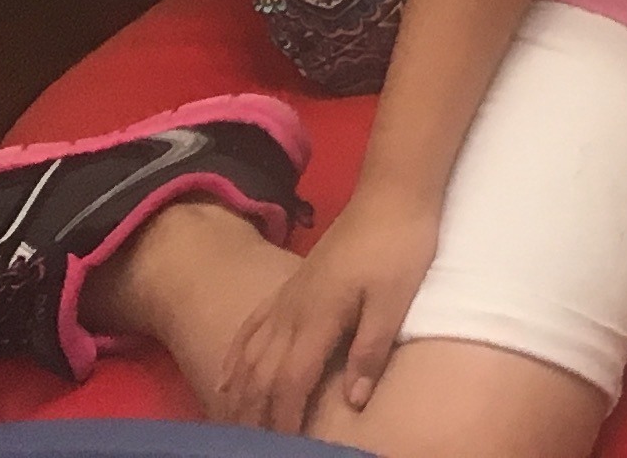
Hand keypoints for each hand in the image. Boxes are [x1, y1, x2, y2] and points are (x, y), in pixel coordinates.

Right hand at [213, 191, 435, 428]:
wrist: (392, 193)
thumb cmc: (400, 247)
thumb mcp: (396, 300)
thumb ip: (371, 349)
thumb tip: (353, 402)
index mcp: (318, 318)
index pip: (291, 381)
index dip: (284, 418)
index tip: (282, 446)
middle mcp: (293, 311)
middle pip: (262, 374)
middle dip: (254, 414)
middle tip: (251, 444)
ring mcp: (287, 297)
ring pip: (249, 355)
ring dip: (240, 394)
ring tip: (234, 424)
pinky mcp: (291, 286)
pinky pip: (250, 328)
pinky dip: (235, 359)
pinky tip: (226, 379)